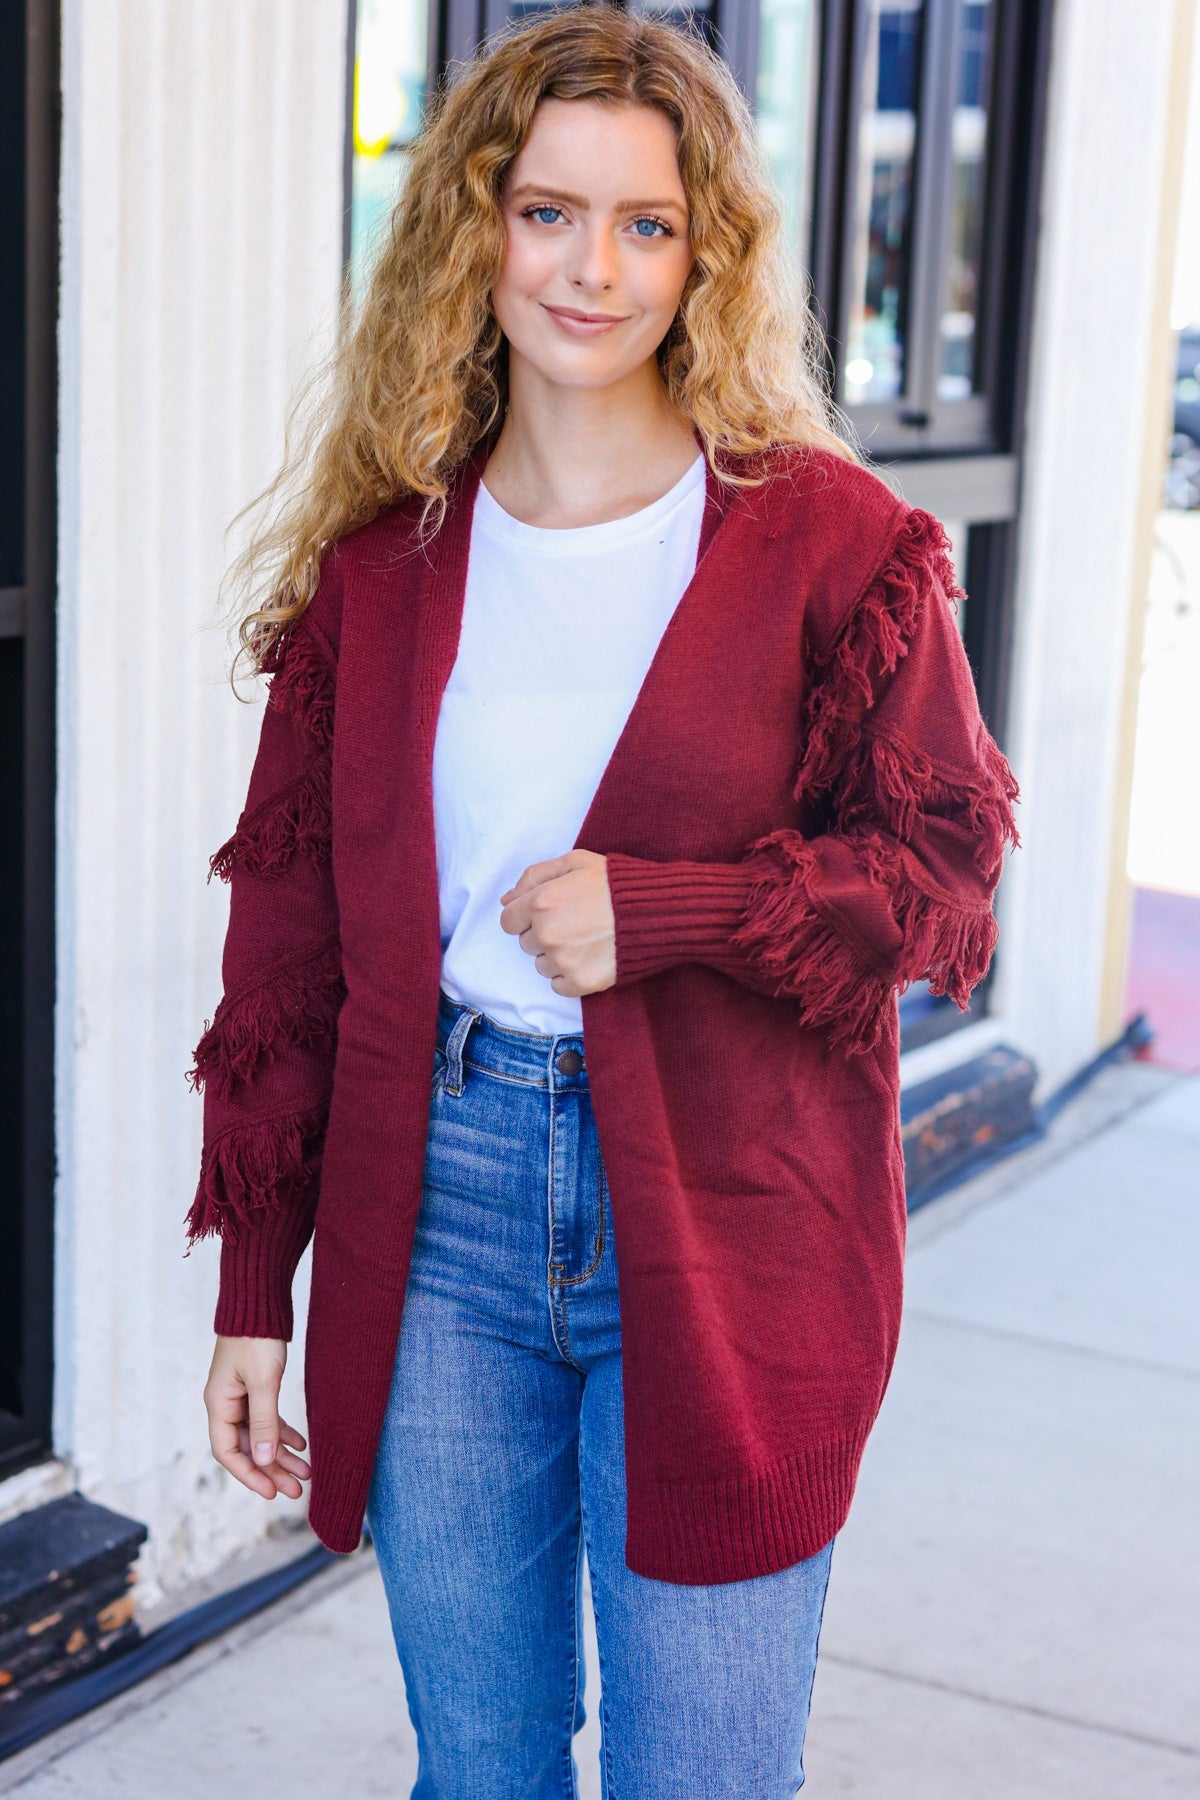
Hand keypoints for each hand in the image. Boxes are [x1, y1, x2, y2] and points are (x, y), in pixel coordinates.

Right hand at [204, 1335, 311, 1501]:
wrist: (258, 1302)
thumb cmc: (256, 1338)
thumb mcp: (263, 1381)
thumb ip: (264, 1421)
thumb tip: (264, 1460)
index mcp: (219, 1404)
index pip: (228, 1453)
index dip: (249, 1475)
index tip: (271, 1492)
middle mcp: (226, 1404)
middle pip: (248, 1448)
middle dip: (272, 1470)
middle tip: (298, 1490)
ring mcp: (241, 1396)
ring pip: (261, 1436)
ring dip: (282, 1455)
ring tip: (306, 1473)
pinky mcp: (255, 1387)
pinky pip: (268, 1418)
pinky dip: (283, 1432)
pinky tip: (302, 1444)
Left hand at [499, 850, 615, 996]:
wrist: (658, 910)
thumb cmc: (617, 882)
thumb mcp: (575, 861)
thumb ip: (535, 876)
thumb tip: (507, 899)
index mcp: (540, 902)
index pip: (508, 921)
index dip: (526, 916)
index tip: (548, 914)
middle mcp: (546, 934)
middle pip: (526, 943)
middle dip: (543, 934)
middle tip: (574, 923)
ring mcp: (563, 961)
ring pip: (541, 965)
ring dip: (557, 956)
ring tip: (585, 940)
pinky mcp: (580, 982)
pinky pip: (559, 985)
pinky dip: (570, 975)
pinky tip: (590, 958)